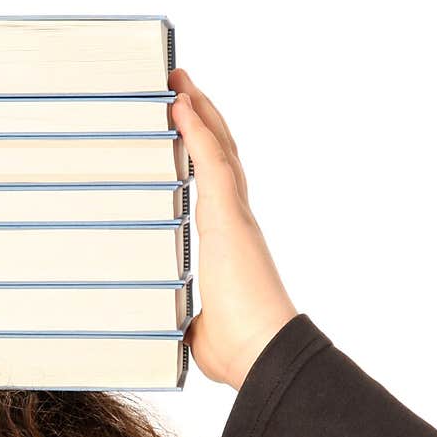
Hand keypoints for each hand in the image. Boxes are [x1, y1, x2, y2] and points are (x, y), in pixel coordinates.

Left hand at [169, 69, 298, 390]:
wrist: (262, 355)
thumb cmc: (239, 351)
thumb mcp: (197, 330)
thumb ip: (186, 319)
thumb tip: (174, 330)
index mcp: (231, 244)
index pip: (216, 187)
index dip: (203, 153)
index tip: (185, 129)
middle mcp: (238, 223)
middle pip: (221, 156)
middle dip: (201, 118)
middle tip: (180, 88)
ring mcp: (236, 218)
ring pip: (219, 149)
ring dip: (198, 112)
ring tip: (177, 81)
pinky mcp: (230, 219)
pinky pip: (211, 162)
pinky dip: (196, 130)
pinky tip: (179, 103)